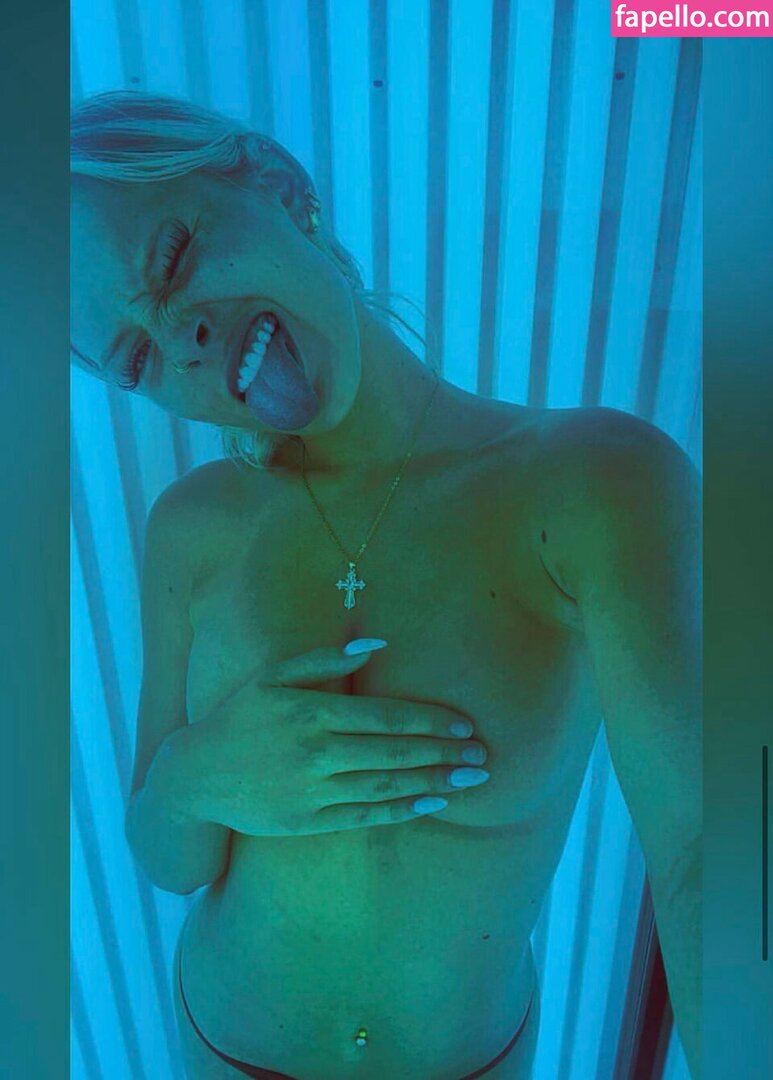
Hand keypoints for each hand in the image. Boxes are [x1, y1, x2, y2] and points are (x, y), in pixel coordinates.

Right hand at [168, 640, 489, 836]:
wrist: (196, 776)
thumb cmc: (240, 716)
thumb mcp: (273, 676)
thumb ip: (325, 660)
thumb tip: (378, 645)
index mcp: (311, 712)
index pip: (386, 716)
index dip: (431, 720)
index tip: (465, 724)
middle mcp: (316, 753)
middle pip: (395, 752)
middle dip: (444, 754)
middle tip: (483, 756)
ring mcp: (313, 791)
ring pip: (386, 786)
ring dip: (434, 783)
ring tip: (470, 781)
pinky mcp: (309, 822)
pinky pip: (365, 816)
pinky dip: (402, 809)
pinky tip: (431, 803)